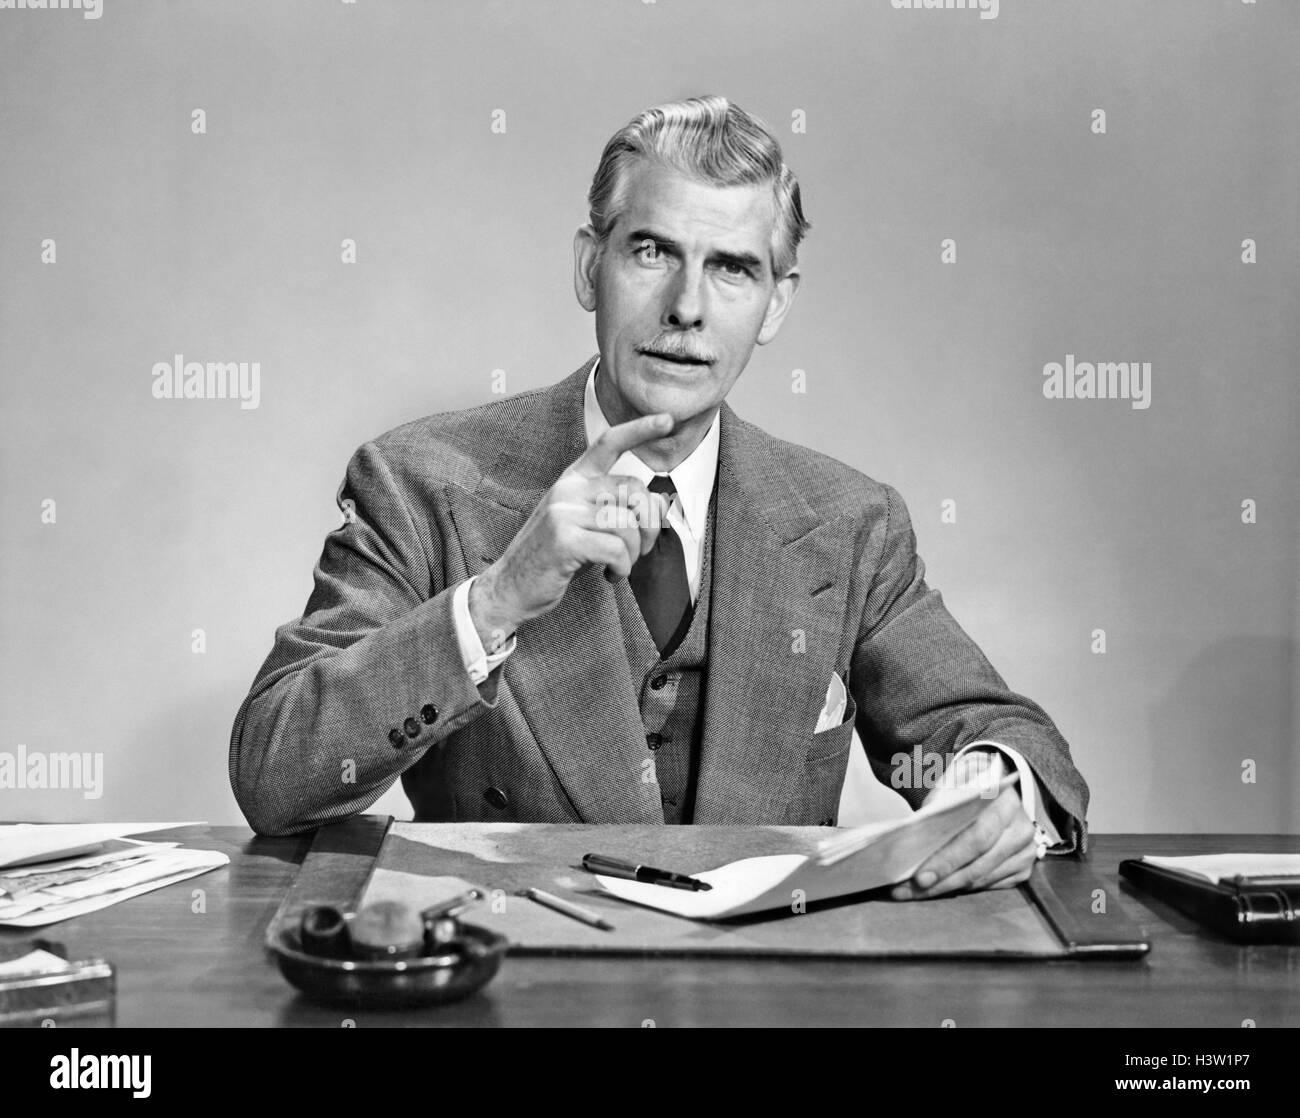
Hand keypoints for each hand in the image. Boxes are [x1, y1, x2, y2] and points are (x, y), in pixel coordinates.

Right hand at [469, 413, 673, 643]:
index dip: (640, 429)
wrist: (510, 588)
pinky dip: (622, 568)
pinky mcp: (563, 539)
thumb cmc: (554, 558)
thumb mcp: (586, 525)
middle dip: (650, 525)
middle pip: (634, 489)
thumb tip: (660, 503)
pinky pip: (616, 549)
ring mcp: (563, 512)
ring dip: (634, 553)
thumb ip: (618, 509)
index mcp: (573, 480)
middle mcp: (567, 489)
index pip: (608, 443)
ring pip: (627, 523)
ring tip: (619, 566)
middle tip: (640, 549)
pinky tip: (610, 575)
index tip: (667, 419)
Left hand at [890, 785, 1037, 899]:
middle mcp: (1020, 829)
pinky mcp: (1023, 869)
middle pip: (978, 865)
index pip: (976, 838)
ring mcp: (1025, 852)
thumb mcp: (954, 783)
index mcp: (1005, 802)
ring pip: (981, 879)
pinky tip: (939, 887)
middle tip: (909, 891)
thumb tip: (914, 836)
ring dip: (946, 887)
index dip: (947, 860)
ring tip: (914, 892)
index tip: (920, 877)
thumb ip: (938, 805)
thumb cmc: (970, 786)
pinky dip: (962, 888)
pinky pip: (989, 885)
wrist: (998, 790)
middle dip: (942, 880)